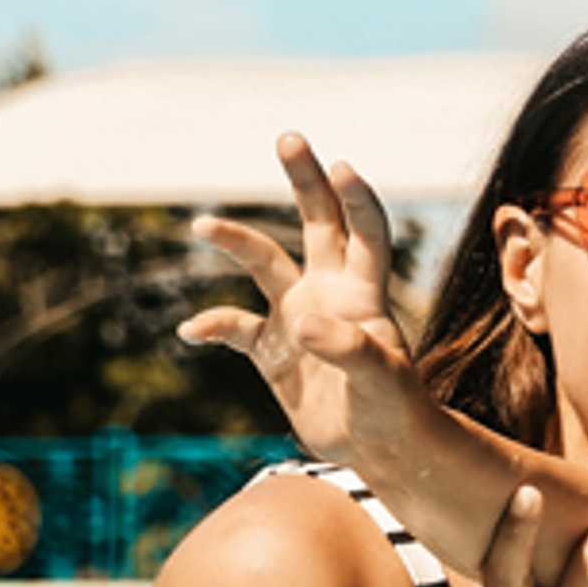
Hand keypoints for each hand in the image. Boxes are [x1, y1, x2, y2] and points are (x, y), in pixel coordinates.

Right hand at [178, 133, 421, 467]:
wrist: (381, 450)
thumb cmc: (395, 412)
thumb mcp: (382, 382)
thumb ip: (351, 351)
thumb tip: (306, 324)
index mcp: (364, 293)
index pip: (365, 233)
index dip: (355, 200)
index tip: (340, 166)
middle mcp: (329, 292)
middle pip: (316, 223)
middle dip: (304, 180)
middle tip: (289, 136)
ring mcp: (298, 317)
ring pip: (263, 264)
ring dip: (236, 242)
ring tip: (201, 226)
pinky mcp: (274, 351)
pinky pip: (235, 327)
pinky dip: (212, 325)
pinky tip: (192, 332)